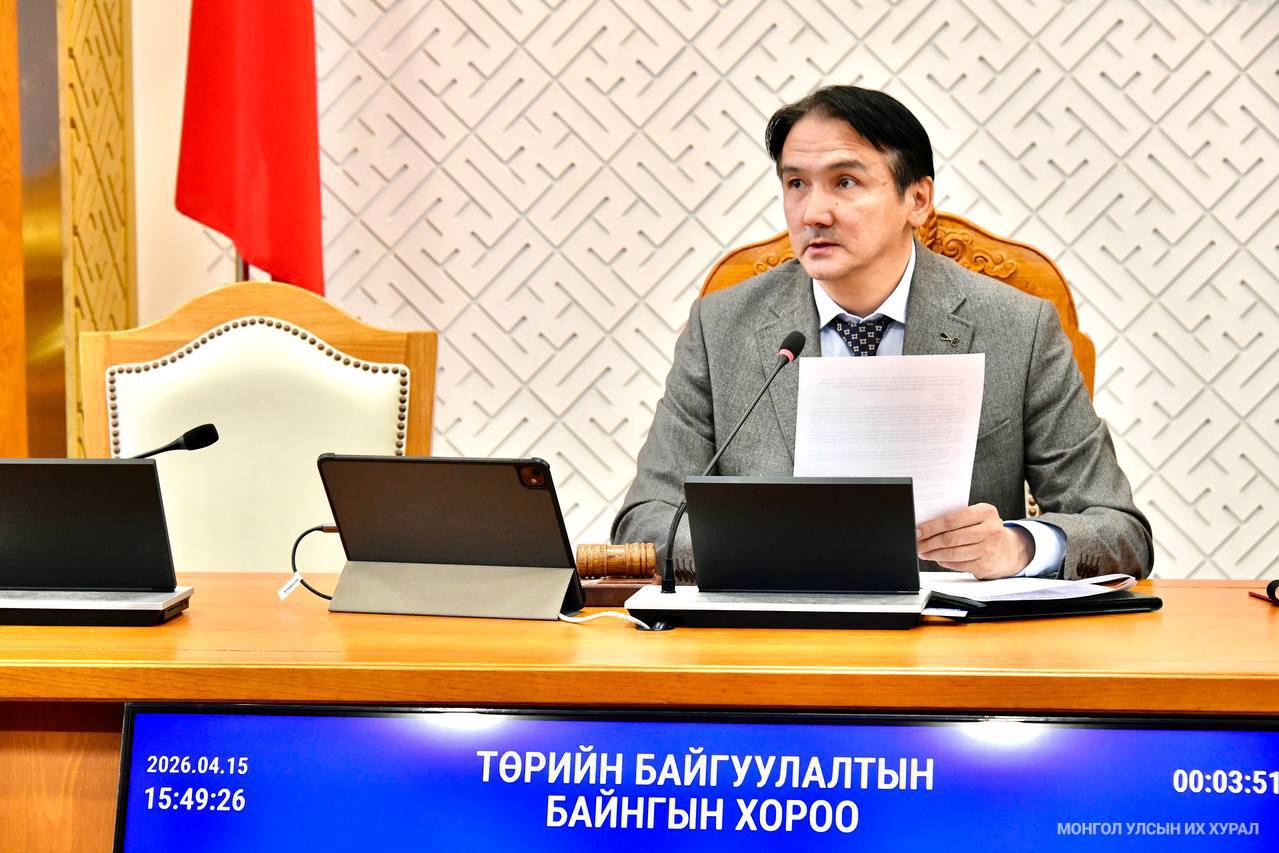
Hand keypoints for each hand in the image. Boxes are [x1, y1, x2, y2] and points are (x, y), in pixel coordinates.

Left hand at [916, 503, 1032, 579]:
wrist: (1011, 550)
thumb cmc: (987, 530)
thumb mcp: (978, 517)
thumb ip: (958, 518)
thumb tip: (926, 525)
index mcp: (985, 512)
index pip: (952, 519)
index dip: (932, 527)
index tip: (918, 530)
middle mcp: (990, 530)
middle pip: (951, 538)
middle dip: (929, 542)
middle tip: (917, 543)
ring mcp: (989, 549)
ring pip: (953, 553)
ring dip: (934, 554)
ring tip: (924, 552)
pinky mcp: (986, 566)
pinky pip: (958, 564)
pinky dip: (945, 562)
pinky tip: (938, 558)